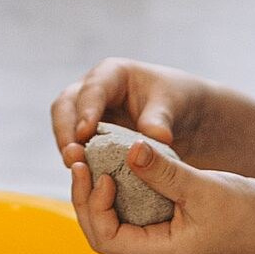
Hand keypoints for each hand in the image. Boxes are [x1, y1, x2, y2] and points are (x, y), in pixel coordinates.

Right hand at [51, 56, 218, 166]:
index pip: (92, 89)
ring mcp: (90, 116)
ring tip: (76, 170)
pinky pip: (79, 149)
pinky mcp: (94, 139)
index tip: (86, 132)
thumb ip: (160, 119)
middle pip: (65, 106)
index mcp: (112, 74)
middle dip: (65, 130)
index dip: (86, 109)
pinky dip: (81, 162)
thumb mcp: (174, 104)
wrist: (189, 119)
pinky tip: (88, 179)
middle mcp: (94, 92)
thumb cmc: (180, 101)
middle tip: (72, 156)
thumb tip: (153, 136)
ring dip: (68, 149)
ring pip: (66, 128)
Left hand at [71, 137, 254, 253]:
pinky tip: (114, 165)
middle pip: (101, 233)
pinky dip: (116, 190)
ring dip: (96, 193)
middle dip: (85, 199)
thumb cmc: (246, 212)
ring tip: (89, 161)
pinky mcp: (164, 223)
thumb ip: (164, 172)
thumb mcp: (203, 188)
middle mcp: (155, 251)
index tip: (101, 175)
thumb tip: (129, 150)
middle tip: (80, 162)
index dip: (94, 207)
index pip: (107, 240)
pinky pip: (128, 211)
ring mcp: (159, 239)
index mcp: (162, 253)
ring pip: (112, 221)